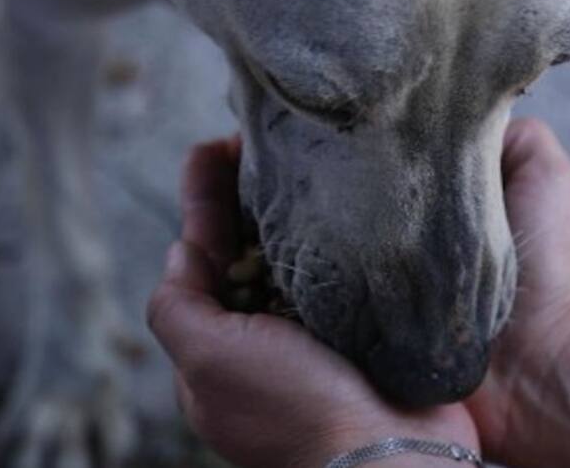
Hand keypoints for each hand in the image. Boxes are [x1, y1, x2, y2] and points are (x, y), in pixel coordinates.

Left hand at [147, 137, 478, 466]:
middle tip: (262, 133)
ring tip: (305, 149)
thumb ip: (178, 306)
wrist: (392, 454)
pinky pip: (349, 267)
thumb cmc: (295, 411)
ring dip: (300, 206)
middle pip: (250, 248)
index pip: (202, 257)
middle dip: (249, 193)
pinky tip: (354, 196)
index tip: (214, 147)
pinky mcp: (369, 327)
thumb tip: (181, 249)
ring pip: (301, 253)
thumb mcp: (208, 360)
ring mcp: (320, 333)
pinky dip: (345, 232)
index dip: (204, 200)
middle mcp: (268, 339)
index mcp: (222, 348)